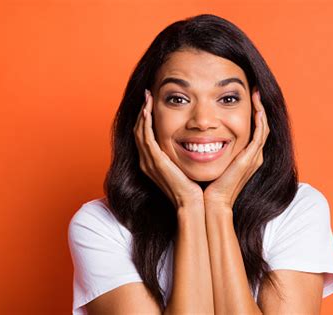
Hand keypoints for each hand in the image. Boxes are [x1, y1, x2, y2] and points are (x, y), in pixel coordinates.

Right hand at [133, 89, 203, 209]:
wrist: (192, 204)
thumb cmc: (194, 188)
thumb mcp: (186, 167)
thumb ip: (183, 155)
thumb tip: (194, 143)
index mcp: (153, 163)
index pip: (145, 136)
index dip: (146, 119)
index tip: (152, 104)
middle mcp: (147, 162)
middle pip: (138, 131)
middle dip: (142, 112)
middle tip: (147, 96)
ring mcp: (149, 162)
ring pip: (140, 132)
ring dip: (143, 113)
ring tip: (147, 98)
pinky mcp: (155, 162)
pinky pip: (146, 138)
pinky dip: (145, 124)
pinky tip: (148, 111)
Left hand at [203, 86, 269, 209]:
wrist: (211, 204)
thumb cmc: (207, 187)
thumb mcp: (210, 164)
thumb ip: (209, 152)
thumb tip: (199, 141)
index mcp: (245, 158)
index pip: (253, 131)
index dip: (252, 114)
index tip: (245, 98)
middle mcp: (254, 157)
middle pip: (262, 127)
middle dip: (259, 108)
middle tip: (254, 91)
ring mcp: (254, 157)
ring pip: (264, 127)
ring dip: (261, 109)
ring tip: (256, 93)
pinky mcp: (251, 158)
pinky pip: (260, 134)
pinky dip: (260, 119)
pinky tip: (257, 106)